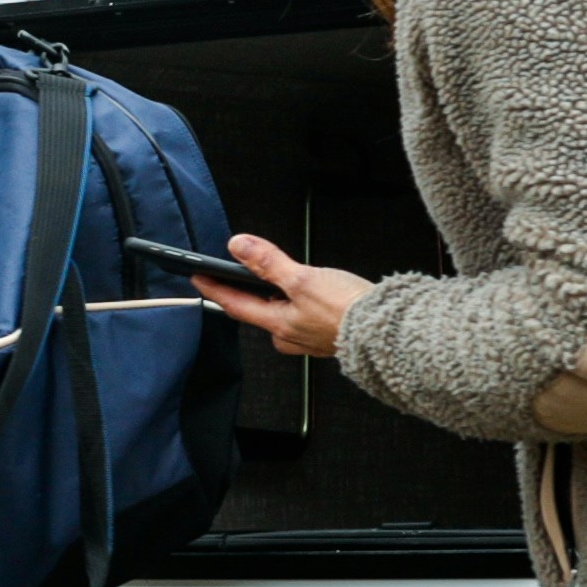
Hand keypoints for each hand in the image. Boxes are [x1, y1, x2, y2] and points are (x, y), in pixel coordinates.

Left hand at [208, 229, 370, 361]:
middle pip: (257, 313)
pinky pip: (303, 321)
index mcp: (278, 324)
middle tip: (234, 277)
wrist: (388, 331)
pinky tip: (312, 299)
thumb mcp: (303, 279)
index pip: (235, 305)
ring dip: (277, 301)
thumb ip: (269, 262)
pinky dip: (299, 307)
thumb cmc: (349, 310)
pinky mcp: (328, 338)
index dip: (214, 289)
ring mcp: (309, 340)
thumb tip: (239, 246)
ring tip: (279, 282)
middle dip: (246, 295)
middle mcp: (290, 337)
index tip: (198, 277)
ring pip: (281, 318)